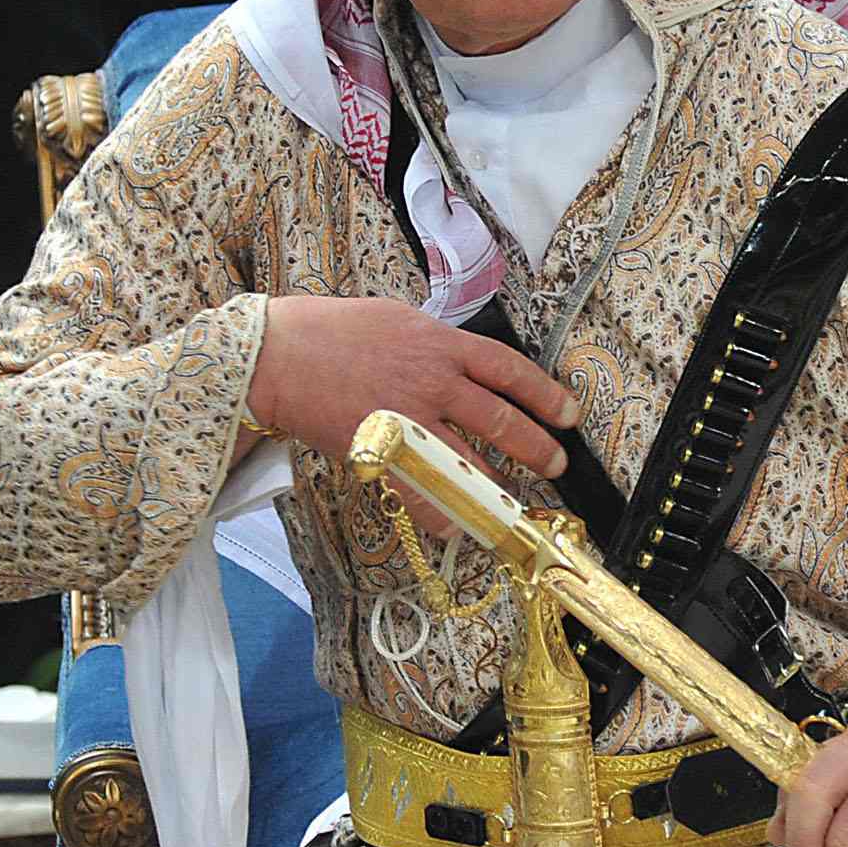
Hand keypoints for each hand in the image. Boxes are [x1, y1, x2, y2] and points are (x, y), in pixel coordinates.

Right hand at [243, 295, 575, 501]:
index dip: (546, 395)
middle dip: (535, 446)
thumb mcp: (398, 320)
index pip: (509, 371)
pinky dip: (444, 514)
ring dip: (498, 486)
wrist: (278, 356)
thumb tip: (466, 363)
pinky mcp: (381, 452)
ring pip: (468, 460)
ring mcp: (407, 420)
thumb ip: (437, 344)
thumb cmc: (332, 332)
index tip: (569, 414)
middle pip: (500, 419)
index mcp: (440, 345)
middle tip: (556, 464)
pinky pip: (422, 493)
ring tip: (516, 501)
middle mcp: (432, 381)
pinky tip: (459, 526)